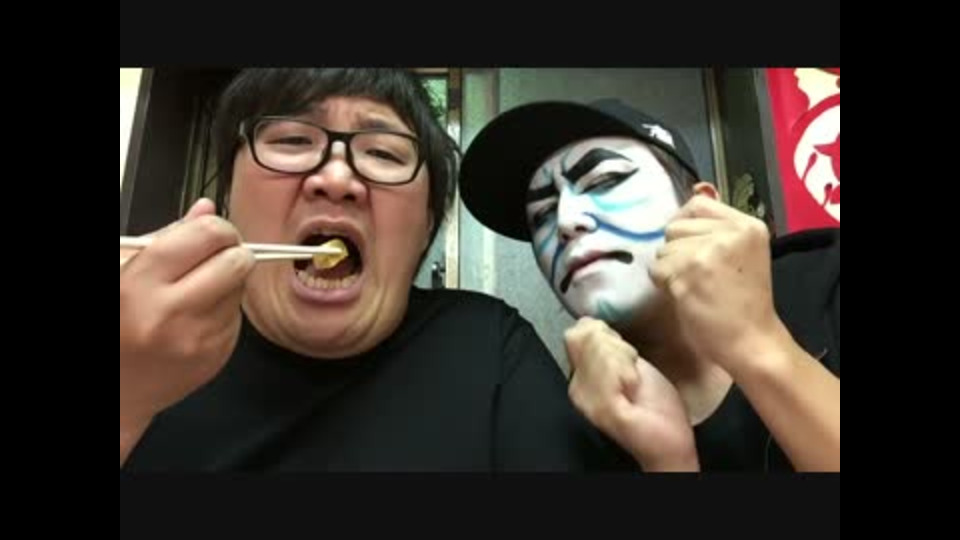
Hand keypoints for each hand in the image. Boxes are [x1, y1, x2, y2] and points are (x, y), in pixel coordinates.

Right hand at [120, 199, 254, 429]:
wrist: (116, 388)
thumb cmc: (116, 321)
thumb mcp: (121, 268)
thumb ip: (165, 236)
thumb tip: (206, 208)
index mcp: (138, 284)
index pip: (205, 235)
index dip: (217, 227)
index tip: (213, 231)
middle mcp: (171, 313)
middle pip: (236, 261)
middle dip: (232, 252)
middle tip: (217, 255)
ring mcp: (198, 339)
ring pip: (241, 288)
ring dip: (228, 282)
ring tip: (195, 291)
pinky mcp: (217, 357)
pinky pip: (238, 316)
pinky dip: (224, 309)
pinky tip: (197, 316)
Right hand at [565, 317, 697, 470]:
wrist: (669, 443)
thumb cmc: (654, 409)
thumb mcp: (628, 365)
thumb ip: (606, 345)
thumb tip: (589, 321)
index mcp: (580, 377)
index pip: (577, 332)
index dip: (606, 336)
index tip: (627, 358)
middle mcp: (576, 388)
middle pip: (586, 337)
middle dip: (617, 347)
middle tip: (633, 373)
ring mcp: (587, 400)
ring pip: (600, 349)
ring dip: (626, 360)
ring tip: (635, 383)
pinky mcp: (603, 408)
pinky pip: (611, 369)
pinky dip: (628, 372)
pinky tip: (634, 386)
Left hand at [650, 195, 785, 375]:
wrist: (752, 341)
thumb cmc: (743, 303)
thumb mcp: (742, 255)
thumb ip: (715, 232)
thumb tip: (677, 214)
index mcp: (748, 225)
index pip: (698, 204)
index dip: (684, 225)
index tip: (689, 247)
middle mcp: (730, 232)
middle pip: (675, 226)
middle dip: (676, 250)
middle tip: (696, 274)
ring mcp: (709, 251)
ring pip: (663, 249)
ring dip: (669, 269)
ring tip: (693, 287)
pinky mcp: (689, 272)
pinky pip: (657, 269)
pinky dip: (664, 285)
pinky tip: (685, 297)